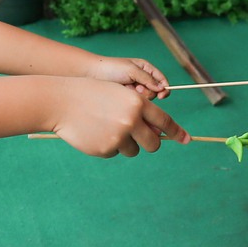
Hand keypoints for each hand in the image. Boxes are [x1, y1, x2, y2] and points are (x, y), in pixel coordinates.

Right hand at [47, 78, 186, 157]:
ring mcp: (119, 137)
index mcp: (137, 103)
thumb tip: (158, 132)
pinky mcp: (106, 149)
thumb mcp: (118, 95)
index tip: (187, 139)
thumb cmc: (91, 94)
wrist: (60, 102)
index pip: (164, 121)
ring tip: (107, 128)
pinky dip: (108, 146)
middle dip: (151, 143)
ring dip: (127, 144)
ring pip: (134, 150)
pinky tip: (95, 133)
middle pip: (153, 143)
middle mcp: (131, 120)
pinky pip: (115, 152)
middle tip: (143, 140)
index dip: (177, 131)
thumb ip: (138, 111)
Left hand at [87, 56, 168, 96]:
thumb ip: (148, 79)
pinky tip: (123, 95)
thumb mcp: (131, 70)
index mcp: (145, 68)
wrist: (91, 74)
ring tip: (127, 89)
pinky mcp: (127, 98)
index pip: (161, 80)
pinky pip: (136, 103)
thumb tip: (162, 88)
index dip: (164, 88)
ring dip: (138, 96)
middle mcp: (142, 79)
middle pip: (155, 91)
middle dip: (148, 92)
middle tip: (137, 88)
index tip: (161, 96)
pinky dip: (131, 100)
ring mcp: (134, 89)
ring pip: (146, 99)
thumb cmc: (111, 68)